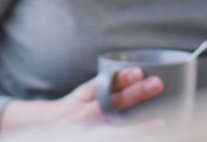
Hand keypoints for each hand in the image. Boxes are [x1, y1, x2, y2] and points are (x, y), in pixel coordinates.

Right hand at [0, 68, 163, 131]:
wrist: (46, 131)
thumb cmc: (73, 111)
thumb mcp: (83, 95)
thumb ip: (104, 87)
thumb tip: (136, 75)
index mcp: (84, 97)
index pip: (103, 84)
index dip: (120, 78)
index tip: (138, 71)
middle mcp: (86, 114)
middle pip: (112, 102)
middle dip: (135, 93)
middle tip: (156, 84)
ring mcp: (90, 131)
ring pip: (115, 129)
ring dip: (138, 127)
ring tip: (160, 124)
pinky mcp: (94, 140)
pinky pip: (113, 138)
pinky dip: (129, 136)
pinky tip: (150, 137)